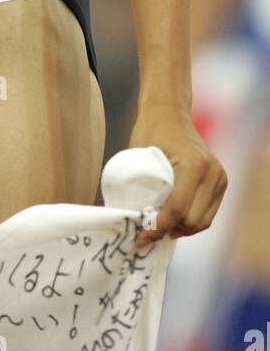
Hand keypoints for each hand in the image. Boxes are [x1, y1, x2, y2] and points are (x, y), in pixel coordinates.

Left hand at [129, 103, 227, 248]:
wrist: (168, 111)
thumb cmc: (149, 131)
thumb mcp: (138, 157)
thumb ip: (138, 188)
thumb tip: (129, 222)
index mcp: (193, 165)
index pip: (177, 210)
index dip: (157, 228)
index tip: (140, 239)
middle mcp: (212, 172)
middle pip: (192, 221)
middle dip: (169, 230)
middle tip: (147, 233)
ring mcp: (220, 177)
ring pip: (203, 222)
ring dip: (181, 228)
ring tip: (159, 228)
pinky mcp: (221, 181)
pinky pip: (207, 213)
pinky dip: (191, 220)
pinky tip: (173, 219)